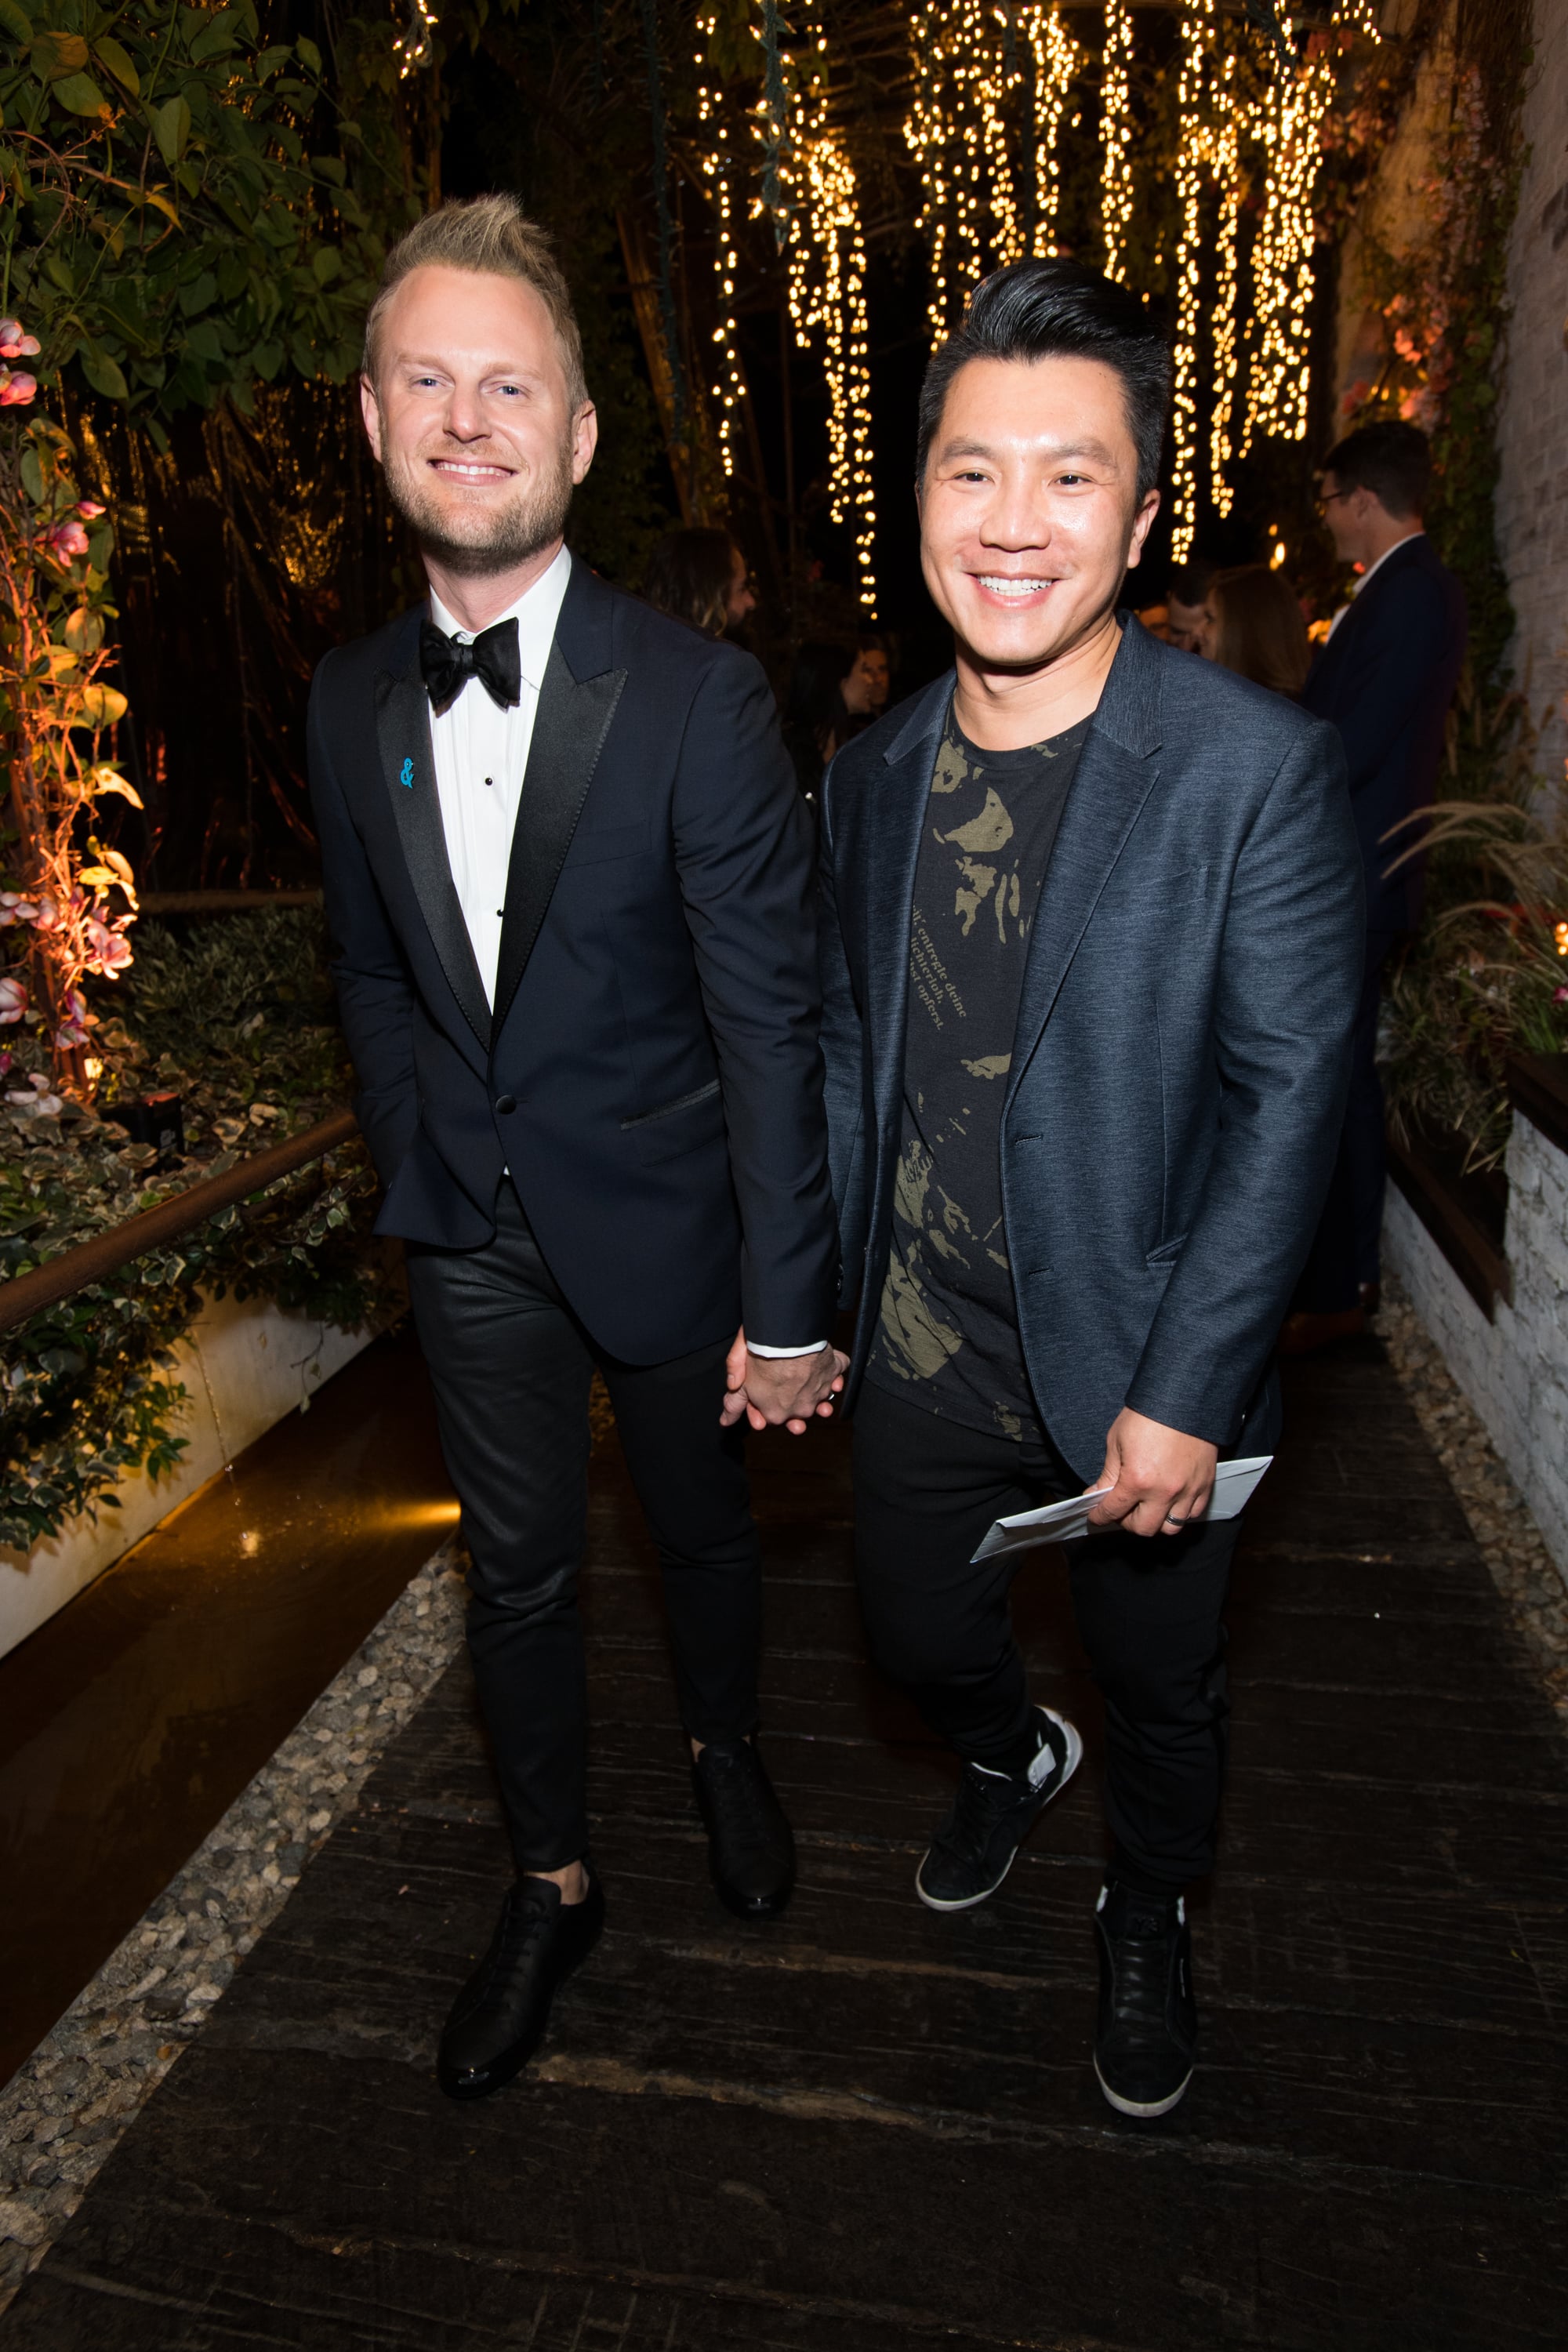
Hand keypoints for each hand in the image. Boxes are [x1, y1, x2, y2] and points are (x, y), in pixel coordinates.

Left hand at [720, 1328, 847, 1434]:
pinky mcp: (834, 1370)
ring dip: (820, 1395)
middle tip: (791, 1400)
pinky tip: (831, 1371)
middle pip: (800, 1410)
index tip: (763, 1402)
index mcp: (777, 1413)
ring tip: (815, 1391)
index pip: (774, 1418)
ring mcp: (821, 1390)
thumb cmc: (760, 1356)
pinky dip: (836, 1372)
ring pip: (822, 1396)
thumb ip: (734, 1403)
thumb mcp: (740, 1379)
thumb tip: (725, 1421)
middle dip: (795, 1409)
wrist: (785, 1336)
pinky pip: (838, 1374)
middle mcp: (802, 1407)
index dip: (765, 1410)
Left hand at [1085, 1407, 1217, 1537]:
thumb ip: (1108, 1474)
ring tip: (1147, 1506)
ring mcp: (1187, 1491)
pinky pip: (1193, 1514)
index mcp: (1138, 1480)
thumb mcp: (1117, 1441)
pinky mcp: (1205, 1485)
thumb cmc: (1148, 1414)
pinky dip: (1179, 1513)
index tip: (1096, 1516)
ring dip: (1155, 1521)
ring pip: (1170, 1528)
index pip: (1113, 1511)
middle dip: (1127, 1522)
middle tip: (1122, 1509)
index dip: (1099, 1516)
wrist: (1183, 1397)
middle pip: (1143, 1528)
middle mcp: (1164, 1491)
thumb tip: (1097, 1494)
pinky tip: (1170, 1500)